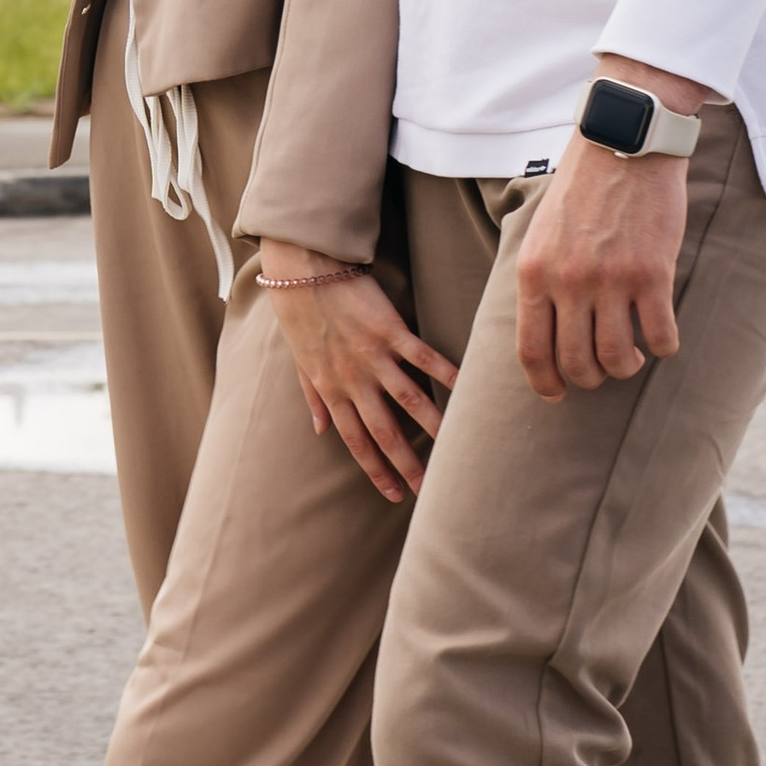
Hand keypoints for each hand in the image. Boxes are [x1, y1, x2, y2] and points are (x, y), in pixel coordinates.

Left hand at [257, 245, 461, 502]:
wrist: (301, 272)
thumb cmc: (300, 315)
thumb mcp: (301, 362)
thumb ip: (313, 398)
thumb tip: (319, 429)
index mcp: (331, 391)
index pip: (356, 442)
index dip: (375, 469)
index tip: (392, 493)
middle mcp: (352, 381)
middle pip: (384, 432)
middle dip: (407, 465)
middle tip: (428, 490)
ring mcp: (372, 357)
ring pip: (407, 400)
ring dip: (432, 426)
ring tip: (454, 449)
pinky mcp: (389, 330)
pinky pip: (421, 357)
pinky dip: (444, 373)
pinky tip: (465, 388)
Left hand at [511, 58, 709, 402]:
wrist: (624, 142)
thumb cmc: (583, 188)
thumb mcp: (542, 233)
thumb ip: (542, 280)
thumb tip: (546, 332)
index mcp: (534, 273)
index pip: (532, 350)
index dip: (545, 383)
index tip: (558, 394)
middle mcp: (568, 282)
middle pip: (576, 363)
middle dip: (590, 378)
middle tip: (604, 369)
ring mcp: (610, 280)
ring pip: (618, 358)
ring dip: (627, 367)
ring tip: (633, 356)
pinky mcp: (652, 274)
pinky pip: (660, 335)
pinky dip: (663, 347)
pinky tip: (663, 338)